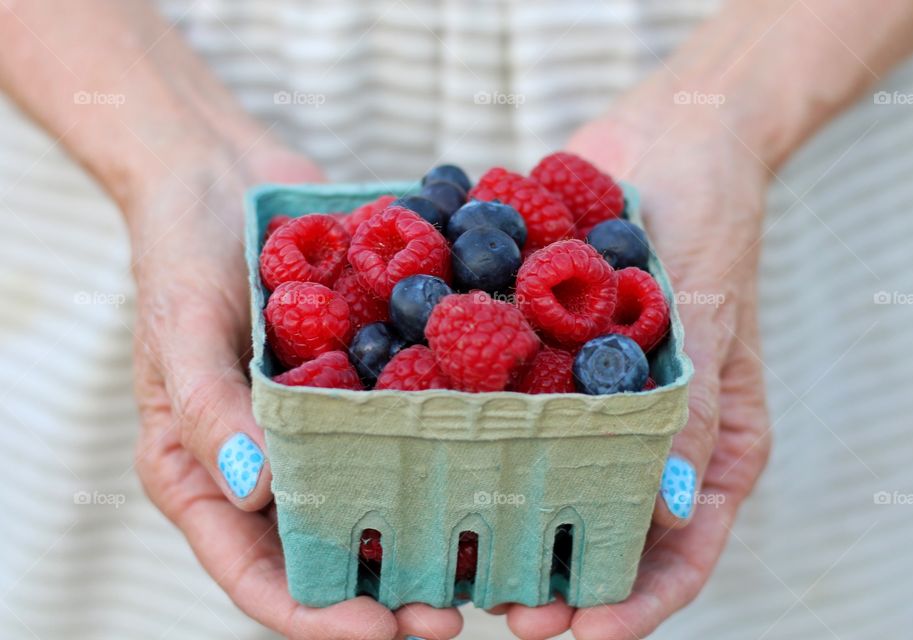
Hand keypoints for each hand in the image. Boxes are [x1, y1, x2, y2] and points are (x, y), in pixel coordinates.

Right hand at [130, 142, 462, 639]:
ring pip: (375, 505)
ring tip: (488, 566)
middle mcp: (270, 464)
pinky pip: (402, 433)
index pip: (256, 570)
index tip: (379, 633)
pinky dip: (440, 460)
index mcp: (208, 472)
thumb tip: (254, 490)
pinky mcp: (363, 385)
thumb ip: (207, 407)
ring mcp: (321, 427)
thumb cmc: (181, 249)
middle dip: (387, 594)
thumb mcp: (180, 325)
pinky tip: (495, 472)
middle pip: (327, 555)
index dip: (315, 614)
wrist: (227, 175)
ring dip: (426, 541)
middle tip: (452, 614)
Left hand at [504, 84, 771, 638]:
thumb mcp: (713, 310)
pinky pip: (511, 411)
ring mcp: (588, 399)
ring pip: (549, 483)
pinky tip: (429, 459)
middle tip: (503, 604)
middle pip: (605, 532)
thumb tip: (672, 507)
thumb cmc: (712, 214)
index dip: (634, 603)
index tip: (583, 632)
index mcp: (707, 440)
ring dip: (507, 523)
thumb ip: (692, 407)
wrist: (668, 137)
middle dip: (557, 575)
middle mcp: (645, 434)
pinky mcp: (542, 358)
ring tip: (456, 554)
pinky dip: (477, 441)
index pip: (681, 551)